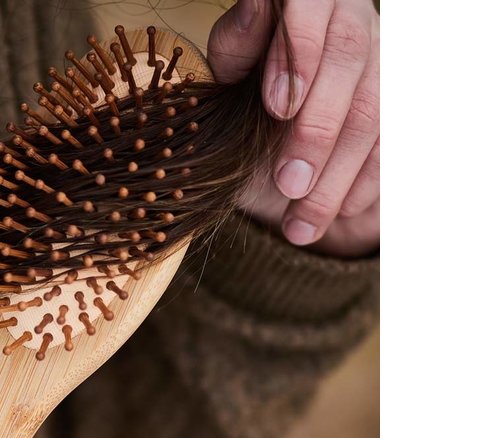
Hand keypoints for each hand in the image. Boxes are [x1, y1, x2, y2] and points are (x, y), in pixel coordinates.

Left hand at [208, 0, 379, 256]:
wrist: (271, 122)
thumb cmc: (244, 85)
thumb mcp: (229, 66)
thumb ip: (240, 42)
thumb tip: (257, 4)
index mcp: (310, 1)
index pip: (313, 10)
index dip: (297, 56)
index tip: (275, 107)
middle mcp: (354, 25)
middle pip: (349, 68)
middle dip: (318, 132)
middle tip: (287, 184)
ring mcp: (382, 65)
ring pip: (373, 116)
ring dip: (337, 178)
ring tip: (299, 226)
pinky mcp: (398, 108)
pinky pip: (393, 147)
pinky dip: (364, 186)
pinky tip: (336, 216)